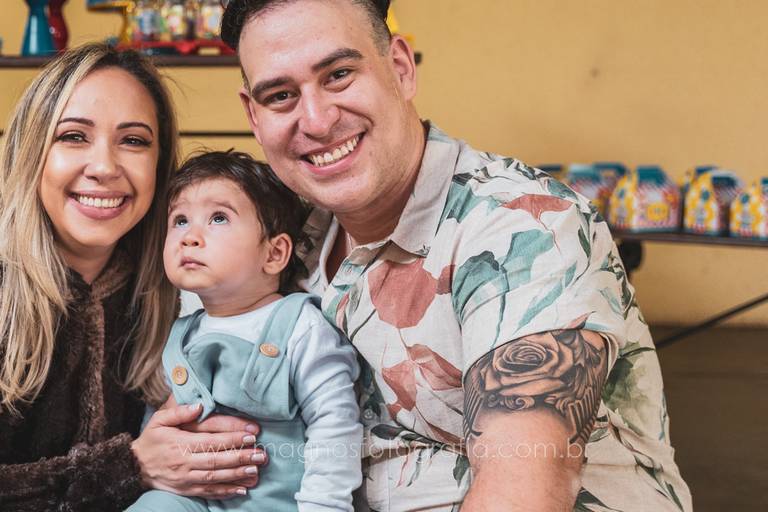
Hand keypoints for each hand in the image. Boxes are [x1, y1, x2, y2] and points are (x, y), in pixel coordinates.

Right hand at [131, 403, 267, 498]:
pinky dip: (225, 492)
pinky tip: (241, 490)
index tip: (251, 436)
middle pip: (216, 461)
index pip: (211, 441)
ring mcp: (185, 478)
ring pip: (214, 478)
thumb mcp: (158, 420)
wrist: (133, 467)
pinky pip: (207, 492)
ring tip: (255, 472)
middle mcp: (184, 462)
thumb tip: (199, 405)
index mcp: (180, 443)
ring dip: (237, 476)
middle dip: (241, 458)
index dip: (232, 439)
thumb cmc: (150, 440)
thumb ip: (178, 411)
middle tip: (261, 455)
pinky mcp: (186, 489)